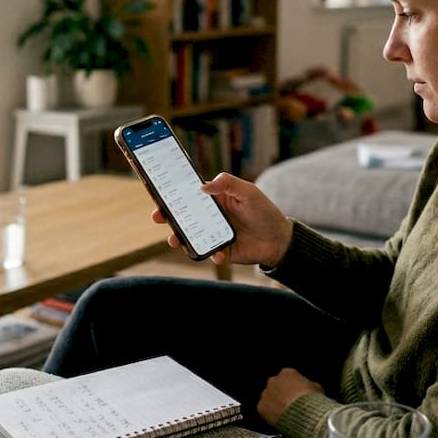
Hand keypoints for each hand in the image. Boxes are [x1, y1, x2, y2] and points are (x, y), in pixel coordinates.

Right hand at [151, 172, 293, 266]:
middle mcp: (210, 218)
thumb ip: (228, 183)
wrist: (279, 239)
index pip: (189, 196)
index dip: (173, 196)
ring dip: (179, 239)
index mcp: (214, 200)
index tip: (159, 195)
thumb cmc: (263, 211)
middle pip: (183, 217)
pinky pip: (211, 254)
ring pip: (190, 237)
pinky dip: (212, 254)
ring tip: (174, 240)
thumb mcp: (248, 191)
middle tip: (158, 217)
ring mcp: (214, 235)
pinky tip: (218, 253)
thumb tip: (202, 186)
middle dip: (167, 217)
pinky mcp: (222, 252)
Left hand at [257, 368, 322, 425]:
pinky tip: (278, 419)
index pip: (288, 377)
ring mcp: (266, 394)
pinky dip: (269, 414)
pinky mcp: (261, 407)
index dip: (292, 387)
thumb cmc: (312, 401)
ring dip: (274, 404)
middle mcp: (274, 381)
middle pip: (276, 386)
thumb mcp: (317, 388)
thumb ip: (309, 386)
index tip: (296, 394)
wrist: (304, 415)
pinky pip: (264, 410)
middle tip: (289, 404)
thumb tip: (310, 389)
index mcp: (287, 373)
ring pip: (268, 398)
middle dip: (281, 394)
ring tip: (284, 413)